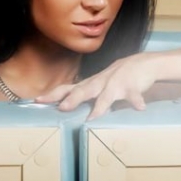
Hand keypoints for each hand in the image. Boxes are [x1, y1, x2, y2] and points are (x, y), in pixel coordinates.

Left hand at [36, 53, 157, 119]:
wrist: (144, 63)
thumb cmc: (117, 77)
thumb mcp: (98, 84)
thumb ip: (84, 94)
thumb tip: (63, 104)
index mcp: (90, 84)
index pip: (67, 89)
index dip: (53, 95)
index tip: (37, 100)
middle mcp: (100, 83)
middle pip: (84, 90)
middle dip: (73, 99)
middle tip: (62, 108)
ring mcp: (116, 84)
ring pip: (107, 95)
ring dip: (100, 105)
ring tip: (93, 116)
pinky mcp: (133, 87)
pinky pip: (134, 95)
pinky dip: (136, 100)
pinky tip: (139, 108)